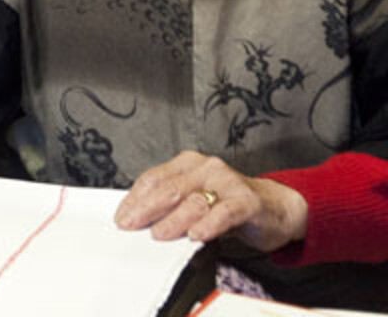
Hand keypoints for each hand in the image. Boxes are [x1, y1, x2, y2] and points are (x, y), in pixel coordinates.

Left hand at [113, 150, 307, 252]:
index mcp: (189, 164)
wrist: (278, 207)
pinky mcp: (247, 201)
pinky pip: (225, 212)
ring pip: (194, 201)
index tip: (121, 216)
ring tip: (158, 234)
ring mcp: (228, 182)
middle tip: (131, 225)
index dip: (135, 198)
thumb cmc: (231, 204)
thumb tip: (139, 219)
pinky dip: (208, 224)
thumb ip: (173, 205)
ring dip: (173, 219)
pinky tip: (196, 235)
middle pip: (169, 188)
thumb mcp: (198, 199)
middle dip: (146, 208)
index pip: (154, 178)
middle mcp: (207, 168)